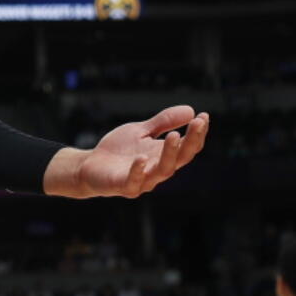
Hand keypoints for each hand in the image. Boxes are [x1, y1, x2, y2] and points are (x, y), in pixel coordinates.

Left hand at [44, 106, 209, 198]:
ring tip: (175, 136)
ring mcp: (142, 180)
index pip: (187, 147)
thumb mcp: (142, 131)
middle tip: (197, 123)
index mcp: (163, 156)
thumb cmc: (119, 150)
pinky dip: (138, 170)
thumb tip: (191, 110)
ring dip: (170, 154)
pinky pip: (133, 182)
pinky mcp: (123, 186)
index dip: (197, 133)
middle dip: (190, 141)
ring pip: (162, 171)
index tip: (204, 116)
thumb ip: (163, 122)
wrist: (91, 166)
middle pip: (181, 159)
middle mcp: (157, 170)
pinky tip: (142, 158)